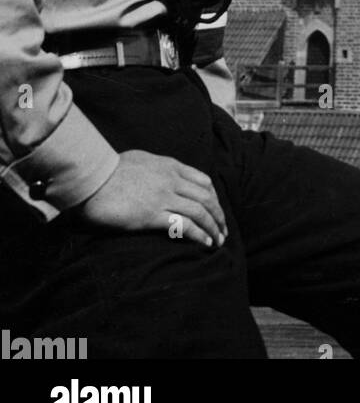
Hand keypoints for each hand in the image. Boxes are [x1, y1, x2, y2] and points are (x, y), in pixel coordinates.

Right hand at [76, 149, 227, 247]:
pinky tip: (205, 243)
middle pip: (206, 198)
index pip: (202, 180)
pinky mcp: (152, 215)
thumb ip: (155, 167)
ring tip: (219, 240)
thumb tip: (157, 172)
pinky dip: (198, 234)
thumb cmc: (110, 169)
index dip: (214, 197)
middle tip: (224, 229)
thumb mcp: (140, 159)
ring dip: (213, 227)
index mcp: (170, 166)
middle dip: (219, 215)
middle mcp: (171, 180)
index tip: (216, 209)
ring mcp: (163, 197)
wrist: (93, 179)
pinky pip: (183, 225)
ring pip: (199, 212)